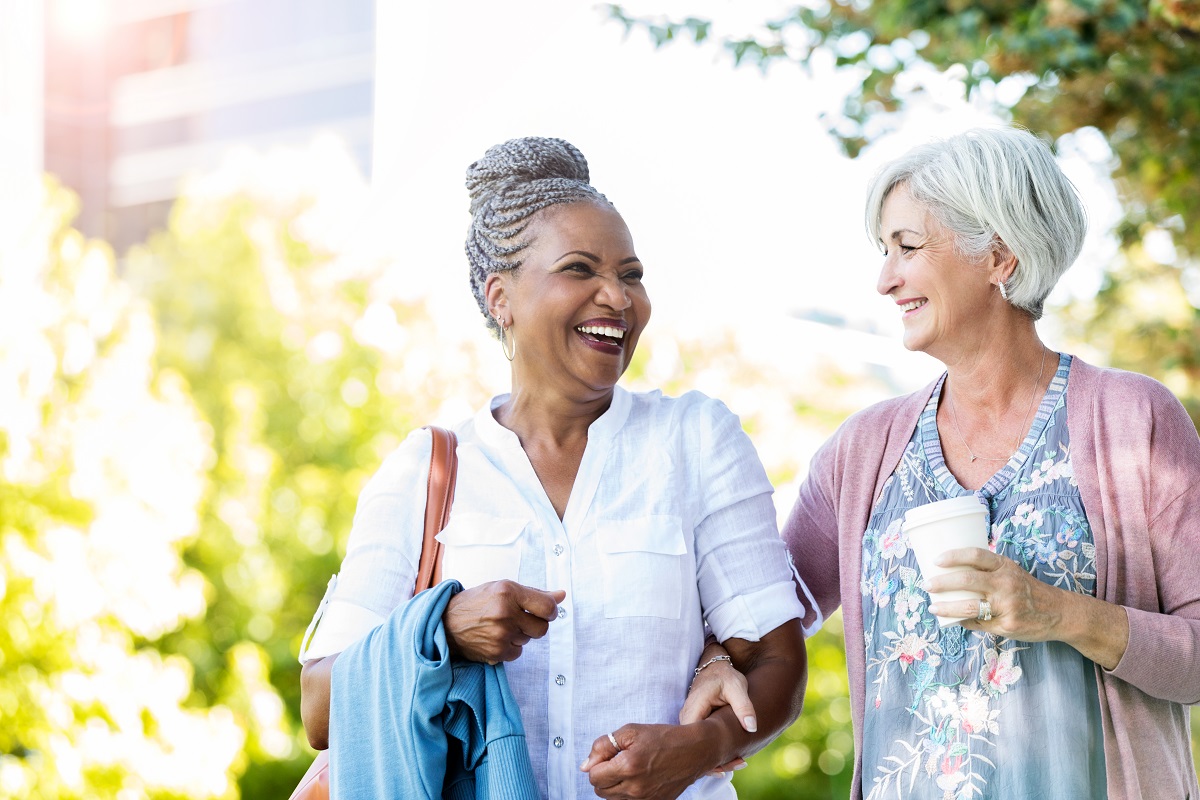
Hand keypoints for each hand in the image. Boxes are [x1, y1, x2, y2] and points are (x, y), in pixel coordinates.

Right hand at [443, 580, 564, 663]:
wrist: (446, 623)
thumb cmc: (476, 602)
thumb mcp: (503, 588)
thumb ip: (534, 593)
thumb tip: (561, 595)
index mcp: (508, 592)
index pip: (547, 607)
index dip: (551, 611)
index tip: (546, 611)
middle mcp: (505, 613)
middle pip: (542, 628)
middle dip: (536, 624)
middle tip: (521, 619)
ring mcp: (500, 634)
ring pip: (529, 639)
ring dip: (520, 634)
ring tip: (501, 626)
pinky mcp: (496, 652)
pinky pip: (518, 652)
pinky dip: (511, 646)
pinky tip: (496, 637)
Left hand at [580, 722, 720, 799]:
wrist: (694, 751)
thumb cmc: (663, 738)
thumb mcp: (630, 731)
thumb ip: (603, 746)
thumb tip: (585, 766)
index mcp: (628, 766)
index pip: (593, 776)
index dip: (597, 763)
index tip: (610, 755)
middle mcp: (635, 787)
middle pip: (600, 791)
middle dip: (603, 775)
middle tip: (618, 761)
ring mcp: (645, 799)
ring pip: (612, 799)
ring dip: (614, 785)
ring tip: (628, 769)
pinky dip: (627, 793)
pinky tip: (637, 779)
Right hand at [678, 650, 752, 773]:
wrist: (714, 665)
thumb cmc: (725, 675)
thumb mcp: (737, 687)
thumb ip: (743, 706)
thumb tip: (751, 727)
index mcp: (693, 710)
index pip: (694, 742)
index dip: (710, 756)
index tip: (730, 762)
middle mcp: (686, 718)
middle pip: (694, 748)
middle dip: (715, 762)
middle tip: (740, 764)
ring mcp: (689, 721)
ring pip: (697, 746)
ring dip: (715, 758)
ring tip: (739, 762)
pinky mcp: (695, 723)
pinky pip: (701, 741)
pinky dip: (714, 751)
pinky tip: (732, 757)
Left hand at [926, 547, 1128, 668]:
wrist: (1058, 613)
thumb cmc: (1026, 589)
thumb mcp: (1010, 572)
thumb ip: (987, 572)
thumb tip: (950, 574)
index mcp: (1005, 567)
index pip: (976, 555)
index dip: (954, 556)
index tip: (936, 560)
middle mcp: (1006, 584)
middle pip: (967, 580)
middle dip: (942, 583)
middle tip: (927, 585)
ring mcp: (1006, 606)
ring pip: (968, 607)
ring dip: (946, 607)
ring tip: (933, 607)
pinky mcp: (1007, 626)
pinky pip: (978, 624)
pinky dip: (963, 622)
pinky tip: (953, 620)